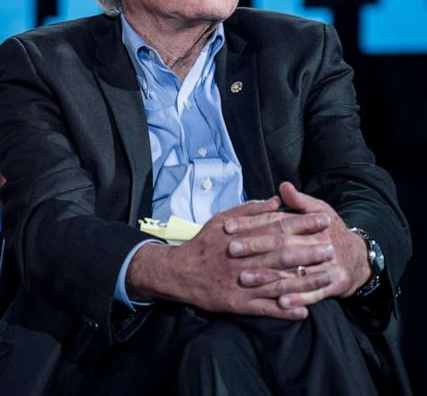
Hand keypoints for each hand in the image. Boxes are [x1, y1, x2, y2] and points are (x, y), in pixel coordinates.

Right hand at [128, 197, 316, 319]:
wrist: (179, 272)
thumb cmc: (204, 244)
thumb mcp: (221, 220)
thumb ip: (249, 210)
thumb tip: (276, 201)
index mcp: (240, 237)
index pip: (275, 228)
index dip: (301, 223)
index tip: (322, 219)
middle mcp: (242, 259)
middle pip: (280, 254)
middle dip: (309, 250)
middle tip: (332, 247)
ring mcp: (241, 283)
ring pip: (278, 282)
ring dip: (305, 281)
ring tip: (328, 277)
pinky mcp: (238, 303)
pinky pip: (265, 308)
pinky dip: (285, 310)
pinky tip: (304, 311)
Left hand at [227, 182, 371, 308]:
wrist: (359, 258)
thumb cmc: (330, 233)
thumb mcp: (319, 211)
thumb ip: (299, 202)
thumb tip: (284, 186)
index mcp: (311, 224)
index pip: (277, 221)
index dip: (251, 223)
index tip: (228, 226)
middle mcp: (320, 243)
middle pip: (283, 245)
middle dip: (256, 247)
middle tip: (231, 250)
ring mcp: (328, 265)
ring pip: (295, 271)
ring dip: (269, 277)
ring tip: (246, 279)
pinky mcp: (335, 284)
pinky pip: (314, 294)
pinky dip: (298, 298)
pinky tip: (281, 302)